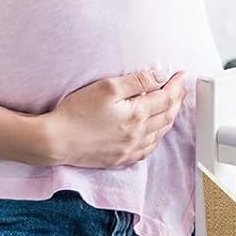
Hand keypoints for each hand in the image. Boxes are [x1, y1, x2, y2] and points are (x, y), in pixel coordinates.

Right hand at [41, 70, 187, 167]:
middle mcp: (138, 134)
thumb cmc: (76, 112)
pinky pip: (148, 149)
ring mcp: (130, 149)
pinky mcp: (120, 159)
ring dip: (170, 118)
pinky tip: (156, 132)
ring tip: (172, 106)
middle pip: (168, 115)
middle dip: (177, 100)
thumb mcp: (107, 87)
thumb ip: (137, 81)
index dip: (177, 85)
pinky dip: (157, 138)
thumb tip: (160, 78)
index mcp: (137, 115)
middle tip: (180, 88)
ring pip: (161, 133)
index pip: (167, 98)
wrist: (54, 141)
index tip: (181, 76)